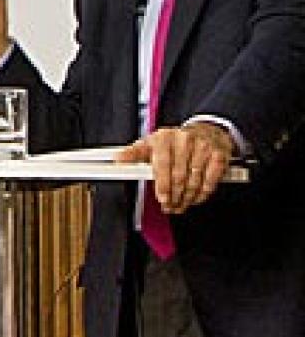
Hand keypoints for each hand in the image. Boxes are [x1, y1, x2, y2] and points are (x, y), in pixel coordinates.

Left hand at [117, 122, 233, 212]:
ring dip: (186, 198)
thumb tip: (118, 159)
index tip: (162, 198)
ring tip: (180, 205)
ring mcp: (204, 147)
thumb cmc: (174, 141)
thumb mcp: (152, 144)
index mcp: (165, 137)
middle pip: (178, 176)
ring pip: (194, 181)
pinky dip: (202, 194)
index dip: (162, 184)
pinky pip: (210, 181)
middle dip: (173, 196)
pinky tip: (195, 198)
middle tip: (169, 206)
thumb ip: (134, 154)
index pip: (162, 164)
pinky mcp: (218, 156)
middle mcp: (185, 140)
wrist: (206, 131)